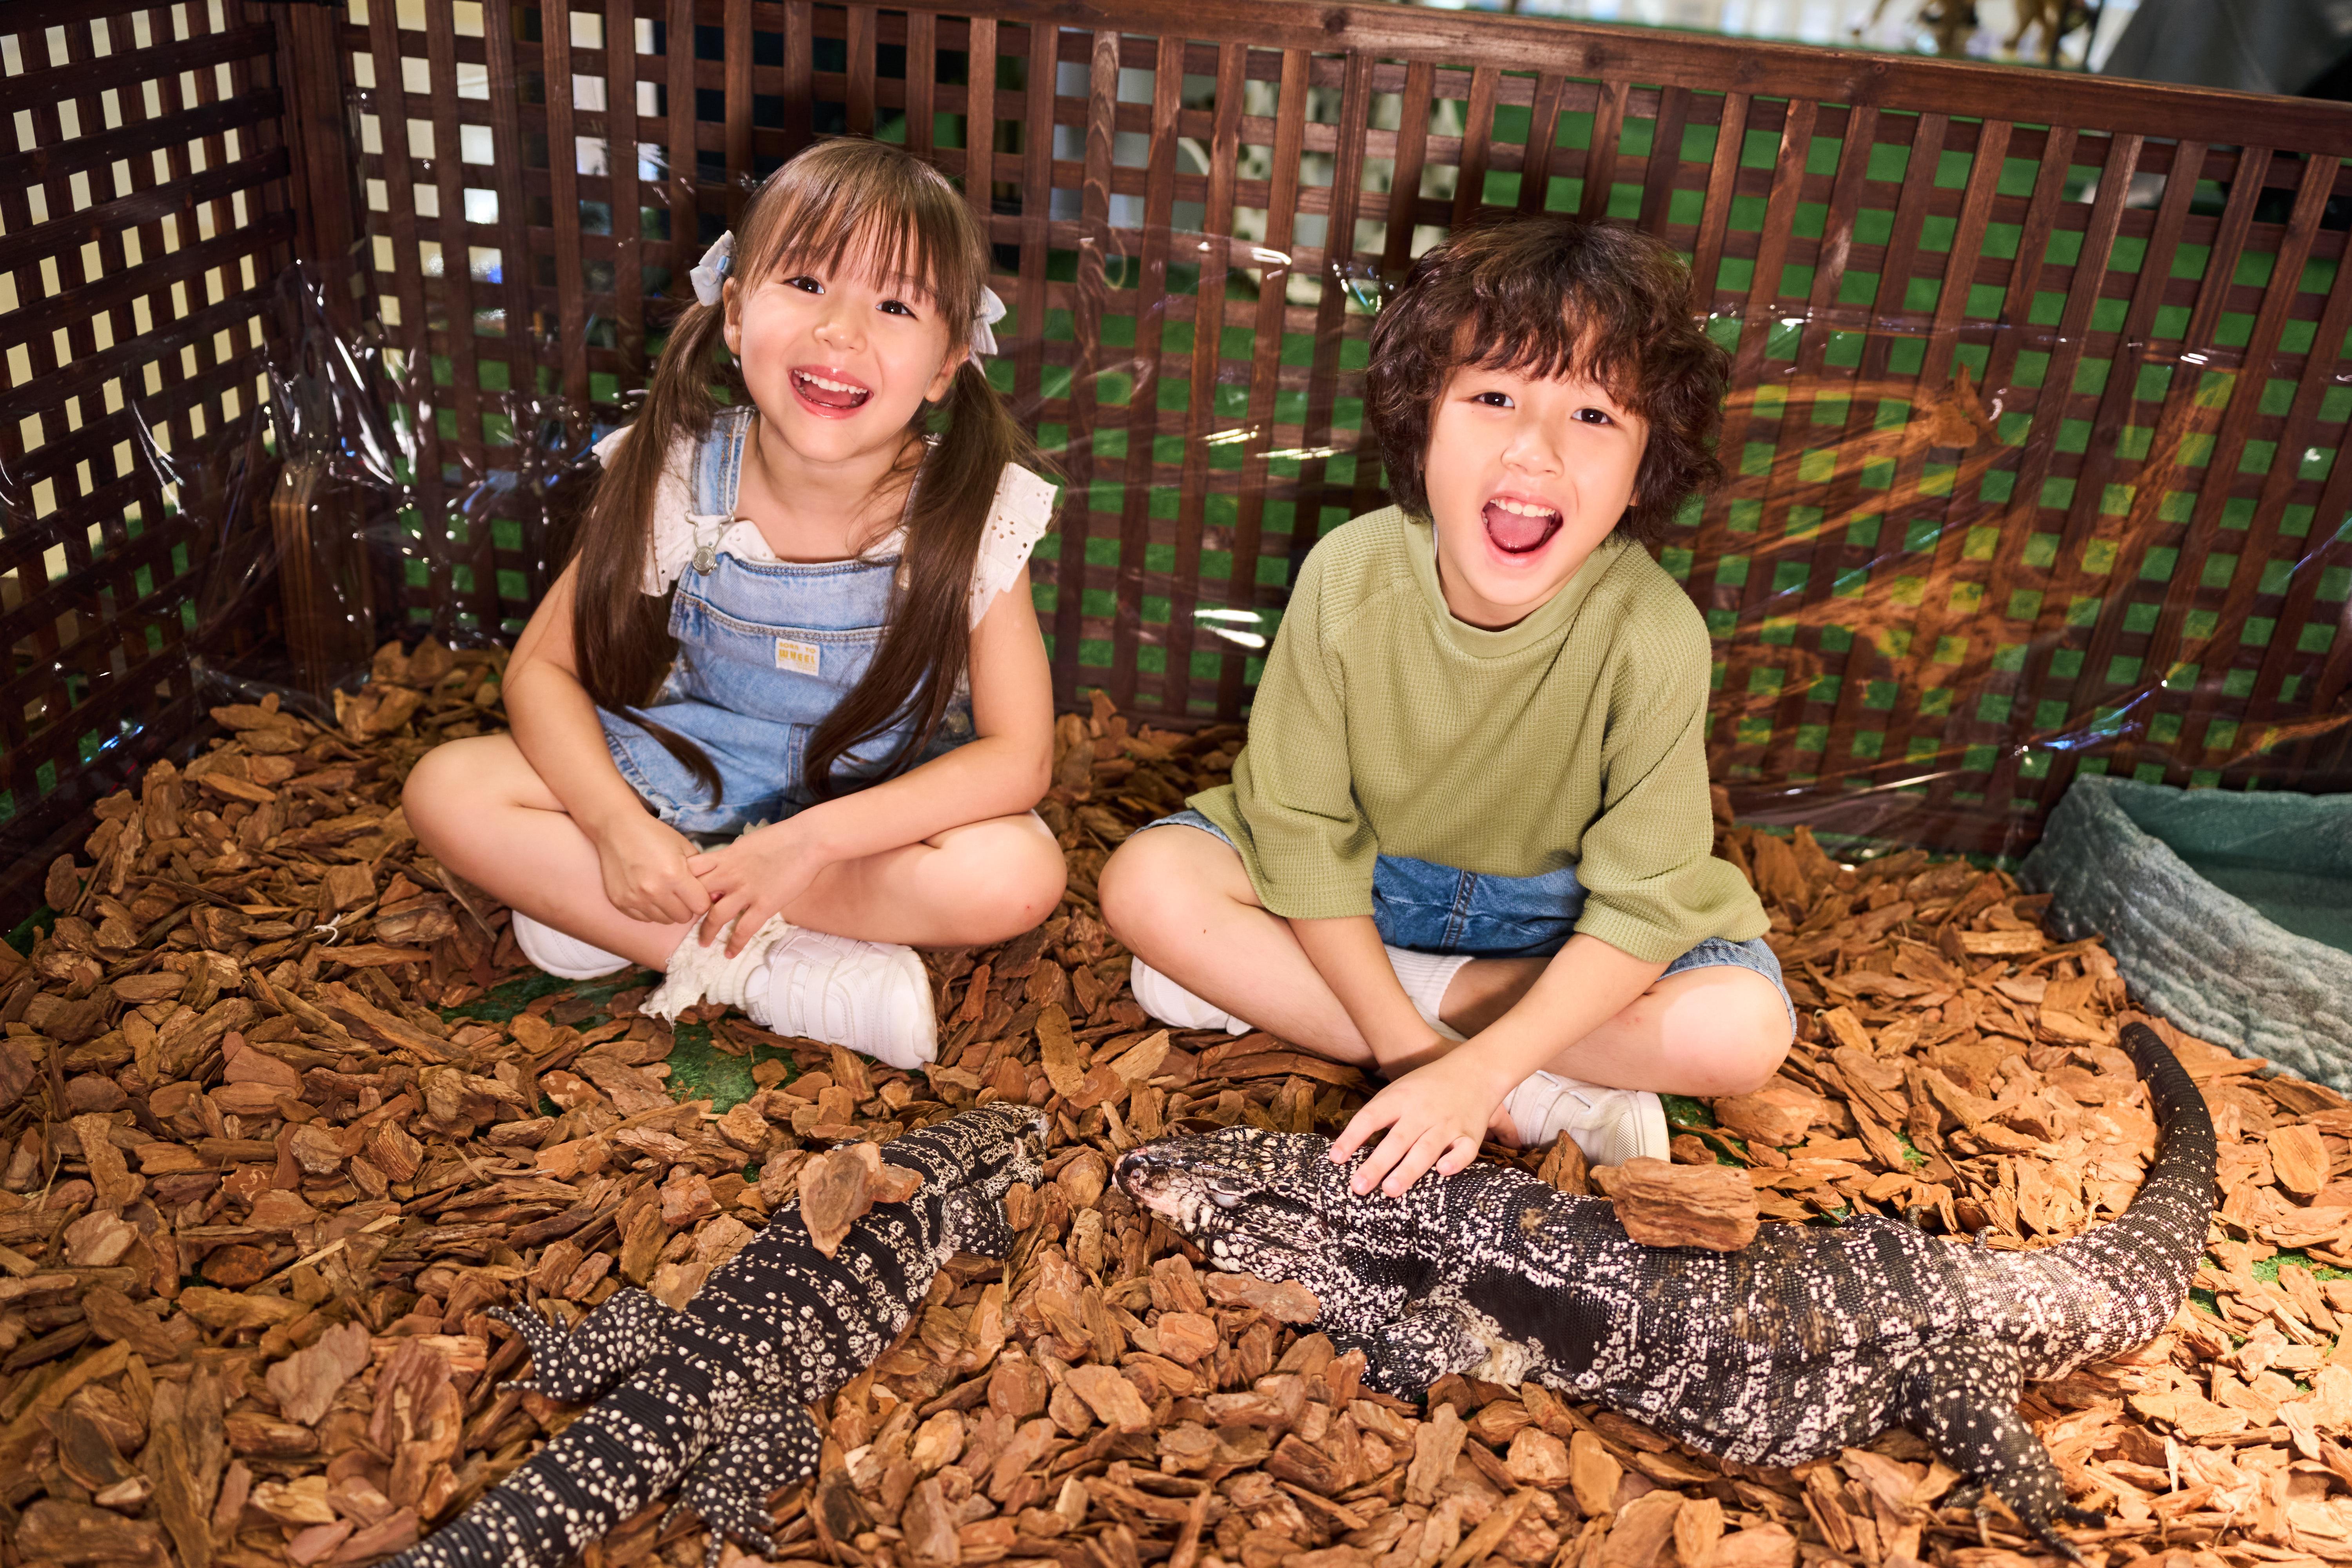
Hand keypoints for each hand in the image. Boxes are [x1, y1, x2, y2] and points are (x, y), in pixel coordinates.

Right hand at [586, 812, 709, 924]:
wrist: (617, 829)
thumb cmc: (654, 836)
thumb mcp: (684, 847)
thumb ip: (701, 871)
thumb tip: (714, 893)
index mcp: (674, 875)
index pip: (701, 906)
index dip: (702, 899)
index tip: (697, 892)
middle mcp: (654, 891)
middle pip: (683, 917)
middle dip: (686, 906)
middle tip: (680, 891)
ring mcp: (635, 899)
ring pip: (665, 920)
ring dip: (668, 909)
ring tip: (664, 891)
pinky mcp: (621, 903)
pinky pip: (645, 919)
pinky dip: (650, 910)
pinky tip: (648, 893)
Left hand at [688, 820, 829, 953]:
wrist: (808, 840)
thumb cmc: (782, 837)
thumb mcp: (747, 844)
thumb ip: (732, 858)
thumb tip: (723, 868)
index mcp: (725, 857)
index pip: (690, 871)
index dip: (683, 883)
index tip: (683, 894)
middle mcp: (730, 874)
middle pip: (697, 896)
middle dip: (689, 911)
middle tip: (687, 923)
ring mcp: (746, 891)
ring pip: (715, 916)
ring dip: (707, 932)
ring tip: (704, 943)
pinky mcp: (765, 904)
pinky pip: (744, 929)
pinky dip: (735, 944)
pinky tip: (730, 953)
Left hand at [1329, 1047, 1513, 1198]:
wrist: (1473, 1070)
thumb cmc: (1426, 1086)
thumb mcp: (1397, 1090)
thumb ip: (1377, 1115)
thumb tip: (1346, 1147)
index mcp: (1399, 1098)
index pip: (1371, 1117)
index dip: (1352, 1137)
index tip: (1335, 1158)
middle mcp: (1422, 1112)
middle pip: (1396, 1139)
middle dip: (1377, 1164)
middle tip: (1358, 1187)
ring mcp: (1447, 1123)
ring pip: (1426, 1149)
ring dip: (1407, 1170)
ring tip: (1390, 1190)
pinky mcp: (1469, 1134)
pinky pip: (1464, 1150)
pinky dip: (1455, 1161)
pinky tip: (1443, 1172)